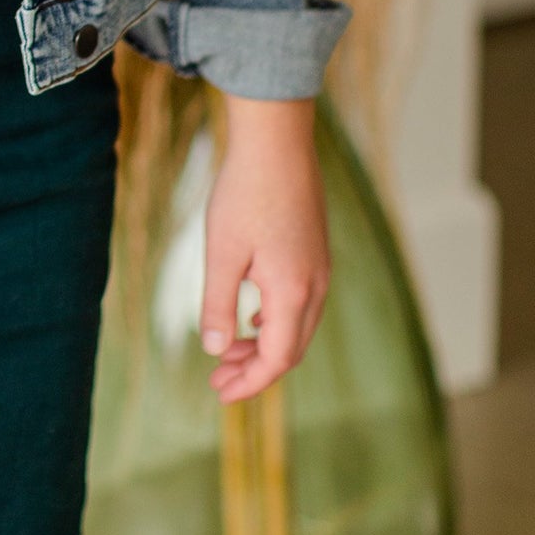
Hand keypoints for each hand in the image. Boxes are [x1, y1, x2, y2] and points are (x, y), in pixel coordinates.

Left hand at [199, 96, 329, 402]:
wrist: (276, 142)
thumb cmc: (244, 193)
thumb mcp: (221, 252)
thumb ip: (218, 304)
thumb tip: (215, 349)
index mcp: (293, 291)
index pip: (278, 359)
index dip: (250, 382)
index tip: (220, 393)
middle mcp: (315, 285)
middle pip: (291, 348)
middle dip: (255, 369)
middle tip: (217, 379)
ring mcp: (319, 267)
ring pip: (297, 326)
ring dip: (264, 345)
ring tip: (227, 351)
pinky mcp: (314, 251)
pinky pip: (301, 303)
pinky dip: (275, 321)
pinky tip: (250, 317)